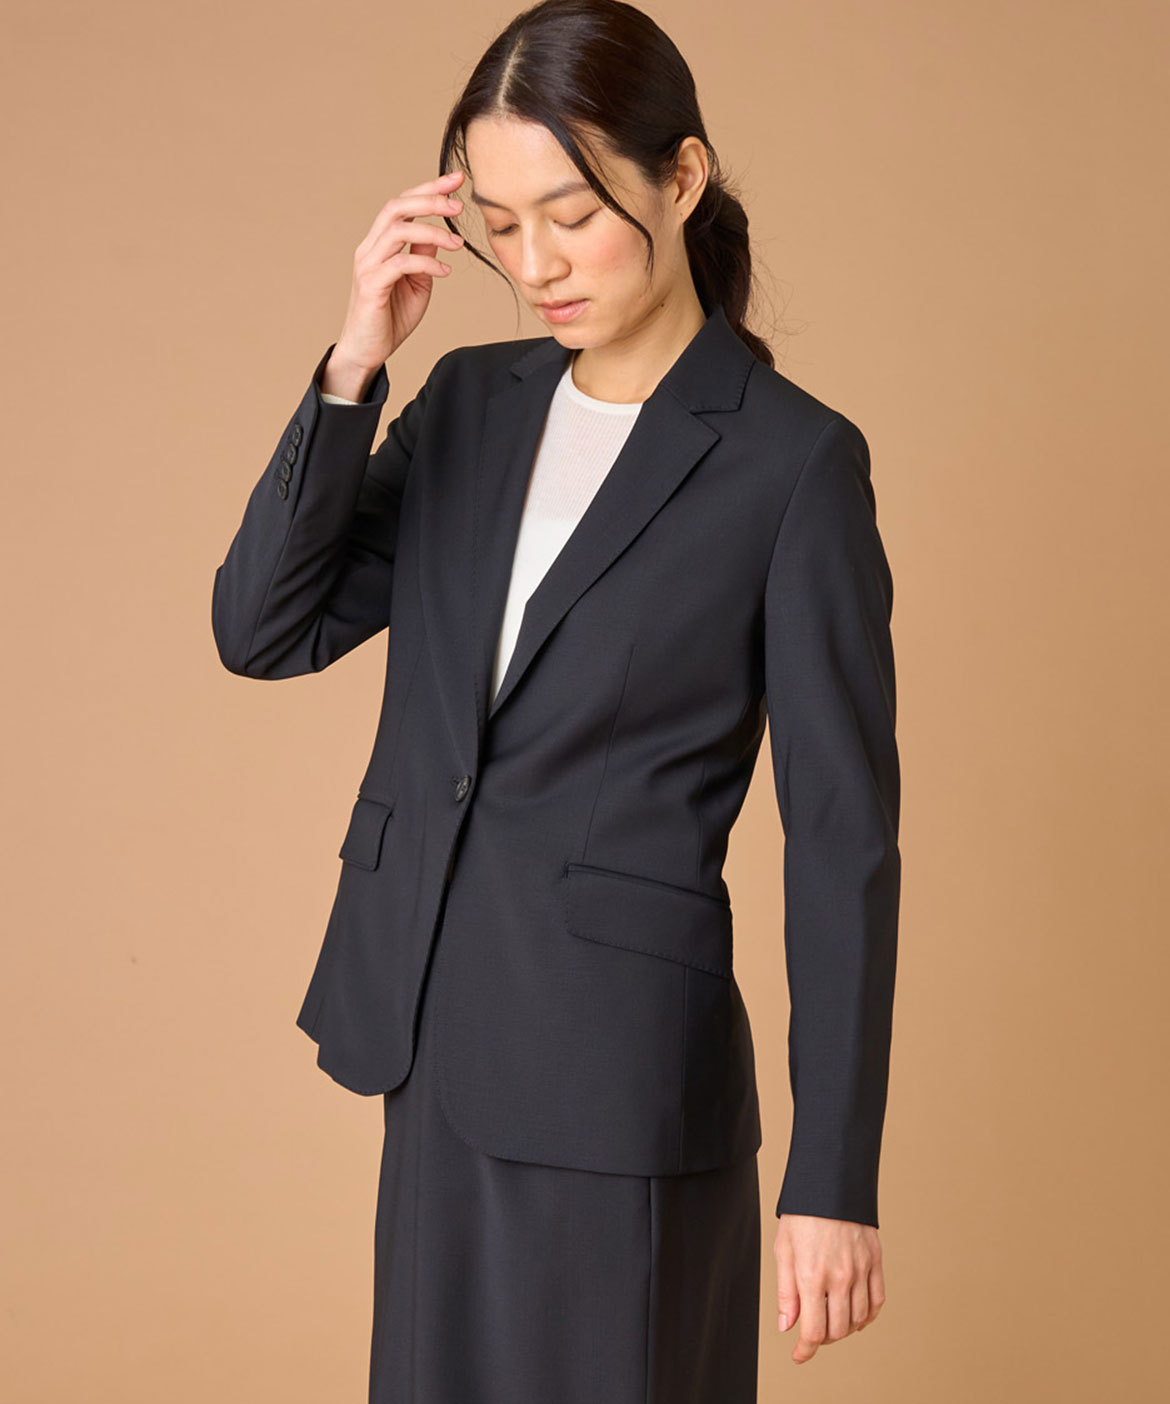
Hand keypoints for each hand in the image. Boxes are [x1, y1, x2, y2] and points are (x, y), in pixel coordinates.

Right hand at [330, 169, 466, 379]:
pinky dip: (426, 264)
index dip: (429, 189)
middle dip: (430, 199)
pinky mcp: (371, 286)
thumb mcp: (417, 283)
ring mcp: (368, 265)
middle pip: (396, 207)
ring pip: (398, 231)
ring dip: (432, 232)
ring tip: (458, 243)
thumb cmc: (391, 317)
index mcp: (380, 243)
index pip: (402, 204)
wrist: (367, 350)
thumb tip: (441, 236)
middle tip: (459, 204)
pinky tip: (445, 272)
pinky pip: (400, 264)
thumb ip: (424, 257)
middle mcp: (370, 248)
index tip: (456, 180)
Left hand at [773, 1213, 884, 1362]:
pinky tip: (856, 1315)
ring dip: (844, 1328)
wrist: (830, 1181)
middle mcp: (840, 1277)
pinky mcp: (875, 1261)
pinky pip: (877, 1301)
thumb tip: (787, 1326)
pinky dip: (867, 1316)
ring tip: (831, 1320)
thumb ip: (786, 1291)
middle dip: (823, 1339)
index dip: (805, 1350)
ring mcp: (861, 1270)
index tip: (799, 1355)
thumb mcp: (784, 1249)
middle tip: (812, 1332)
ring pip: (858, 1319)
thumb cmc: (802, 1213)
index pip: (814, 1331)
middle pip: (838, 1330)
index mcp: (812, 1275)